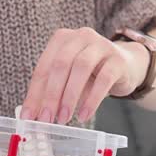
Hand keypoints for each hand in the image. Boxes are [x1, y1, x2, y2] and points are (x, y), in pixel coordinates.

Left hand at [20, 28, 148, 123]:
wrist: (126, 66)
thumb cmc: (91, 73)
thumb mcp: (69, 79)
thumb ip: (53, 92)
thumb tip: (35, 115)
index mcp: (62, 38)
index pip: (44, 67)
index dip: (35, 93)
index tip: (29, 116)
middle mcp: (81, 36)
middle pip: (61, 65)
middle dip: (51, 95)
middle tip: (46, 119)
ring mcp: (101, 45)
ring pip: (81, 68)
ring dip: (70, 96)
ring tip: (64, 118)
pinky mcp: (118, 59)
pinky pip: (103, 79)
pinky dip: (92, 99)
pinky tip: (84, 115)